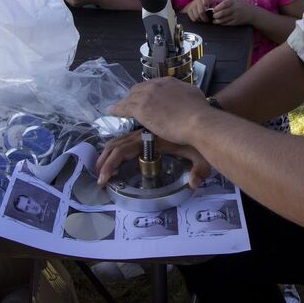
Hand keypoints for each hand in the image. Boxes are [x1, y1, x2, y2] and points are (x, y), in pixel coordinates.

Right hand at [96, 131, 211, 189]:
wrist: (204, 119)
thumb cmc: (200, 139)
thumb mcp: (201, 157)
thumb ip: (198, 171)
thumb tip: (193, 183)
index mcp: (150, 140)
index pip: (122, 151)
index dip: (109, 165)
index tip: (102, 179)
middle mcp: (143, 135)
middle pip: (116, 145)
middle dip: (103, 161)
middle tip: (99, 178)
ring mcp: (144, 133)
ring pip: (119, 140)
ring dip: (108, 154)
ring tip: (102, 169)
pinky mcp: (148, 132)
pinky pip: (127, 137)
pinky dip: (117, 147)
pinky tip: (115, 158)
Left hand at [109, 77, 208, 145]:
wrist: (197, 121)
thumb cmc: (200, 112)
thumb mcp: (195, 95)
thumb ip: (185, 94)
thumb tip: (185, 97)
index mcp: (169, 82)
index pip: (152, 85)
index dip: (147, 92)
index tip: (146, 98)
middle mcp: (156, 85)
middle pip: (139, 89)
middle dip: (134, 96)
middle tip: (132, 104)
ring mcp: (147, 96)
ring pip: (130, 98)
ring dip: (125, 103)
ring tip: (119, 108)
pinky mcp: (141, 109)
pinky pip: (124, 108)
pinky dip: (117, 109)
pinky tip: (112, 112)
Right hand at [184, 0, 212, 22]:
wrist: (197, 3)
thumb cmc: (208, 5)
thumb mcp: (212, 3)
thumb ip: (214, 7)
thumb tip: (214, 13)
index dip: (206, 4)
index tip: (209, 8)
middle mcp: (198, 0)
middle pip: (201, 12)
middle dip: (205, 18)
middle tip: (207, 20)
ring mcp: (192, 4)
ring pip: (196, 16)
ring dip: (201, 20)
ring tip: (203, 19)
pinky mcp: (188, 9)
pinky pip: (193, 18)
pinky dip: (196, 20)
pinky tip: (199, 19)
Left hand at [211, 0, 255, 25]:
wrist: (253, 14)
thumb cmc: (242, 6)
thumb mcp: (236, 1)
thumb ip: (227, 3)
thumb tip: (216, 7)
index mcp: (235, 2)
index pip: (224, 4)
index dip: (217, 8)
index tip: (214, 10)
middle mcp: (235, 9)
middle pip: (223, 13)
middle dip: (216, 15)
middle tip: (213, 16)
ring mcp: (236, 16)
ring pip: (224, 19)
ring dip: (217, 20)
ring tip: (214, 20)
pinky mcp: (236, 22)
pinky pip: (227, 23)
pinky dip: (222, 23)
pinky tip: (220, 23)